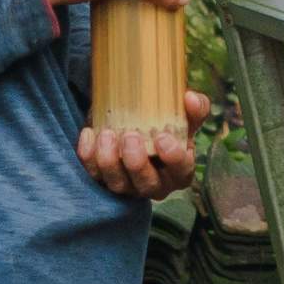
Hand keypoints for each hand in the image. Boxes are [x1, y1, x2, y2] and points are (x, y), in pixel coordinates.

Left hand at [79, 90, 211, 198]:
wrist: (136, 127)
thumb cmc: (166, 126)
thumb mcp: (184, 118)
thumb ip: (195, 108)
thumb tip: (189, 98)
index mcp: (179, 172)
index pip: (181, 171)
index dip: (173, 158)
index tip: (163, 137)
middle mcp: (153, 184)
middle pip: (146, 184)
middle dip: (137, 163)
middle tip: (131, 136)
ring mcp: (126, 186)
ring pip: (117, 183)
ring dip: (109, 160)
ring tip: (107, 134)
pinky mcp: (103, 180)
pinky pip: (93, 174)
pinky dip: (89, 156)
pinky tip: (89, 133)